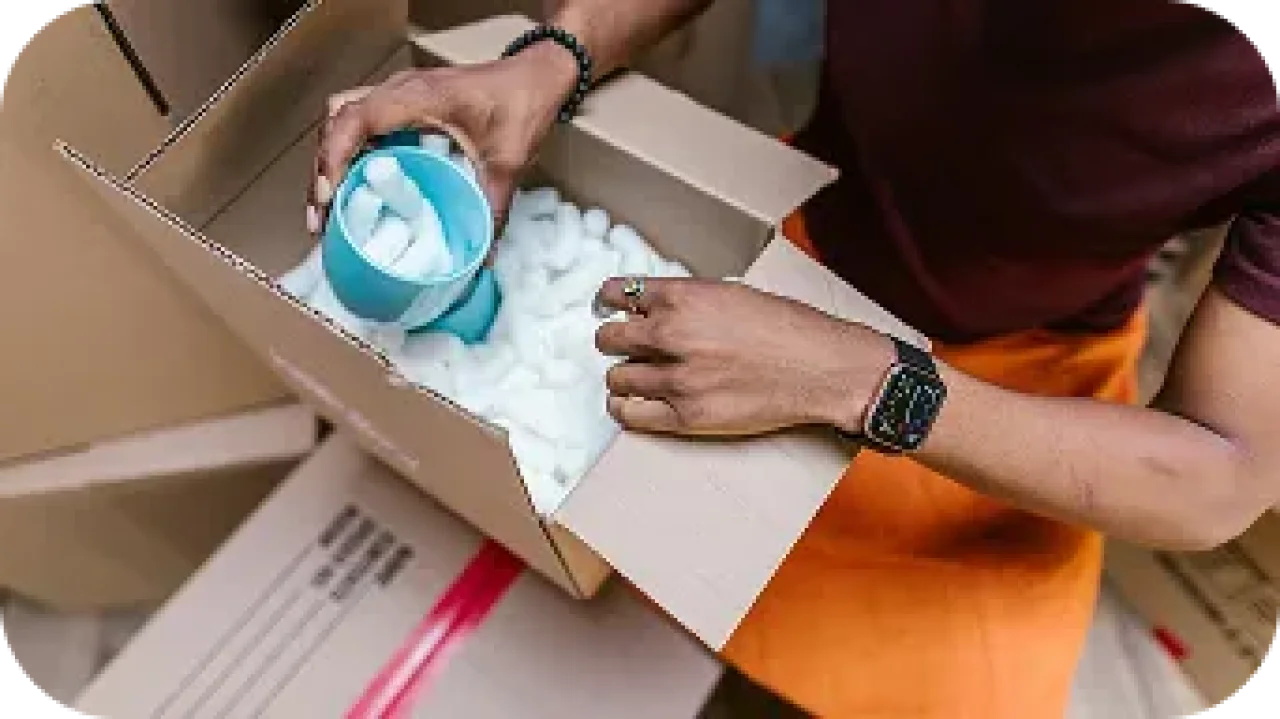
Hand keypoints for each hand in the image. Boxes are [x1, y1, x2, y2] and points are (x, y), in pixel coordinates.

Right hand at [308, 40, 579, 232]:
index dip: (334, 157)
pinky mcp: (405, 101)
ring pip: (343, 117)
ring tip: (329, 203)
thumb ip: (493, 211)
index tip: (328, 196)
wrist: (537, 75)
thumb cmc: (522, 104)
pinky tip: (355, 182)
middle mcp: (399, 90)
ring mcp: (399, 93)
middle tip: (321, 215)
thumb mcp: (508, 162)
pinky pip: (361, 118)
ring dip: (331, 156)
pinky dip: (349, 148)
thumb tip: (482, 259)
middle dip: (322, 168)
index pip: (355, 119)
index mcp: (418, 97)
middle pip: (337, 121)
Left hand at [593, 278, 895, 435]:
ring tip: (635, 376)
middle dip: (614, 340)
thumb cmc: (788, 328)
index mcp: (682, 297)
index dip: (610, 302)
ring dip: (622, 376)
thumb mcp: (731, 294)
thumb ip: (687, 301)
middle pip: (609, 338)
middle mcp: (672, 334)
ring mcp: (677, 378)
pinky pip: (631, 414)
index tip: (610, 307)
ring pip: (616, 378)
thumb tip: (652, 309)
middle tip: (623, 345)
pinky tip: (632, 403)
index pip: (618, 294)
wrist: (822, 367)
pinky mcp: (686, 416)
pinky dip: (626, 408)